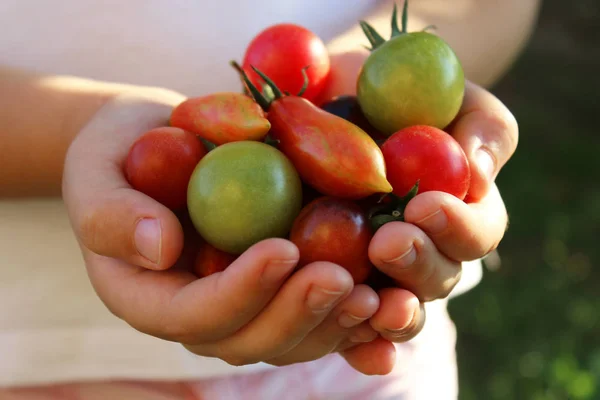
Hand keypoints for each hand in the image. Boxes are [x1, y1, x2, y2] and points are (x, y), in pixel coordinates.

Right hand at [62, 88, 398, 374]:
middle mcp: (200, 315)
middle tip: (343, 279)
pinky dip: (353, 319)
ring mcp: (242, 306)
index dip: (240, 291)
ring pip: (291, 339)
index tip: (282, 250)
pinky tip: (390, 304)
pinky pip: (316, 315)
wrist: (155, 146)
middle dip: (298, 313)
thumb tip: (160, 249)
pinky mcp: (276, 290)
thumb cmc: (120, 153)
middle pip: (251, 339)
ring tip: (377, 296)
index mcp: (151, 297)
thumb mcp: (96, 170)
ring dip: (336, 323)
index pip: (194, 313)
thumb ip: (112, 213)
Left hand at [325, 52, 516, 346]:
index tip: (424, 206)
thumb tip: (478, 172)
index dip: (456, 228)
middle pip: (438, 279)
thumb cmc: (393, 92)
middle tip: (388, 242)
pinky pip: (349, 322)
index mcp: (457, 210)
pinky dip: (357, 341)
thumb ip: (479, 127)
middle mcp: (422, 248)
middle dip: (418, 265)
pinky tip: (353, 344)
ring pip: (398, 308)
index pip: (475, 233)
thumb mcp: (446, 94)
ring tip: (369, 299)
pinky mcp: (332, 278)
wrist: (326, 97)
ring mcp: (377, 269)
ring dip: (391, 310)